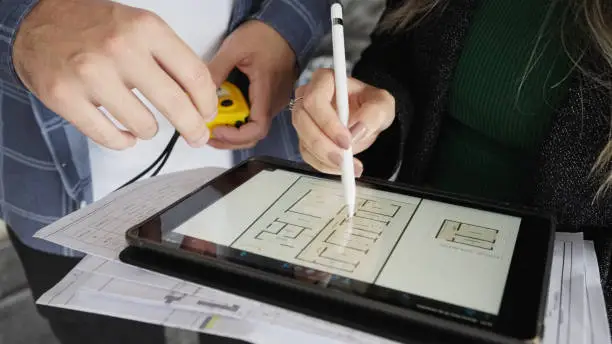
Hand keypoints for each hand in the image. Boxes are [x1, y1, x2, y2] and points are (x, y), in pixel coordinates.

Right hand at [13, 0, 216, 149]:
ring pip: (144, 126)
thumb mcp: (140, 28)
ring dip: (149, 130)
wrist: (37, 20)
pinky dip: (123, 141)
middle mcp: (120, 49)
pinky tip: (125, 134)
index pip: (194, 75)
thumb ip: (171, 59)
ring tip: (142, 120)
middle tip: (197, 136)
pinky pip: (110, 137)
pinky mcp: (66, 97)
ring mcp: (91, 75)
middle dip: (193, 128)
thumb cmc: (94, 26)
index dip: (207, 102)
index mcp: (146, 29)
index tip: (207, 114)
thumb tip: (201, 98)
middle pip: (176, 104)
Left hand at [207, 20, 297, 148]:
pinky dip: (238, 121)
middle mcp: (273, 103)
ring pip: (253, 128)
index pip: (256, 129)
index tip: (216, 129)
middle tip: (207, 133)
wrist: (285, 28)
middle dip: (229, 139)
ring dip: (233, 132)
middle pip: (253, 135)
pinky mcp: (270, 99)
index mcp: (267, 92)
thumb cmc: (265, 36)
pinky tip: (224, 115)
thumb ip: (217, 70)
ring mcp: (273, 102)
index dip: (235, 137)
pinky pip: (255, 117)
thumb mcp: (235, 48)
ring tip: (212, 126)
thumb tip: (197, 90)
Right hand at [292, 69, 394, 175]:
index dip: (327, 123)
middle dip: (323, 145)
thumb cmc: (372, 104)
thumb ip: (373, 113)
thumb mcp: (383, 105)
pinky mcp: (304, 136)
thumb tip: (357, 130)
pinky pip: (307, 154)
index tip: (346, 141)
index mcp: (325, 80)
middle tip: (345, 161)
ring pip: (303, 140)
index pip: (315, 100)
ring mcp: (303, 117)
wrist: (367, 118)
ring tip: (350, 167)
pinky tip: (342, 167)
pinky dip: (324, 165)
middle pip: (303, 121)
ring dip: (325, 158)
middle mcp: (307, 96)